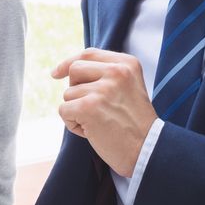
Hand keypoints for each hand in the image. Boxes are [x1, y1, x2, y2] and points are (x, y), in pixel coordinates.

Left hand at [53, 48, 155, 176]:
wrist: (148, 150)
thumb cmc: (135, 123)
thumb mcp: (128, 88)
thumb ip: (106, 74)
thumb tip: (68, 68)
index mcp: (127, 64)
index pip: (89, 54)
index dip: (69, 63)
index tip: (56, 74)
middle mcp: (116, 72)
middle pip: (75, 69)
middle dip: (75, 90)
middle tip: (91, 108)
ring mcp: (102, 89)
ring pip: (68, 93)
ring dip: (77, 111)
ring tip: (99, 123)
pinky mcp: (89, 107)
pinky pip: (64, 110)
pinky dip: (73, 125)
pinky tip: (92, 132)